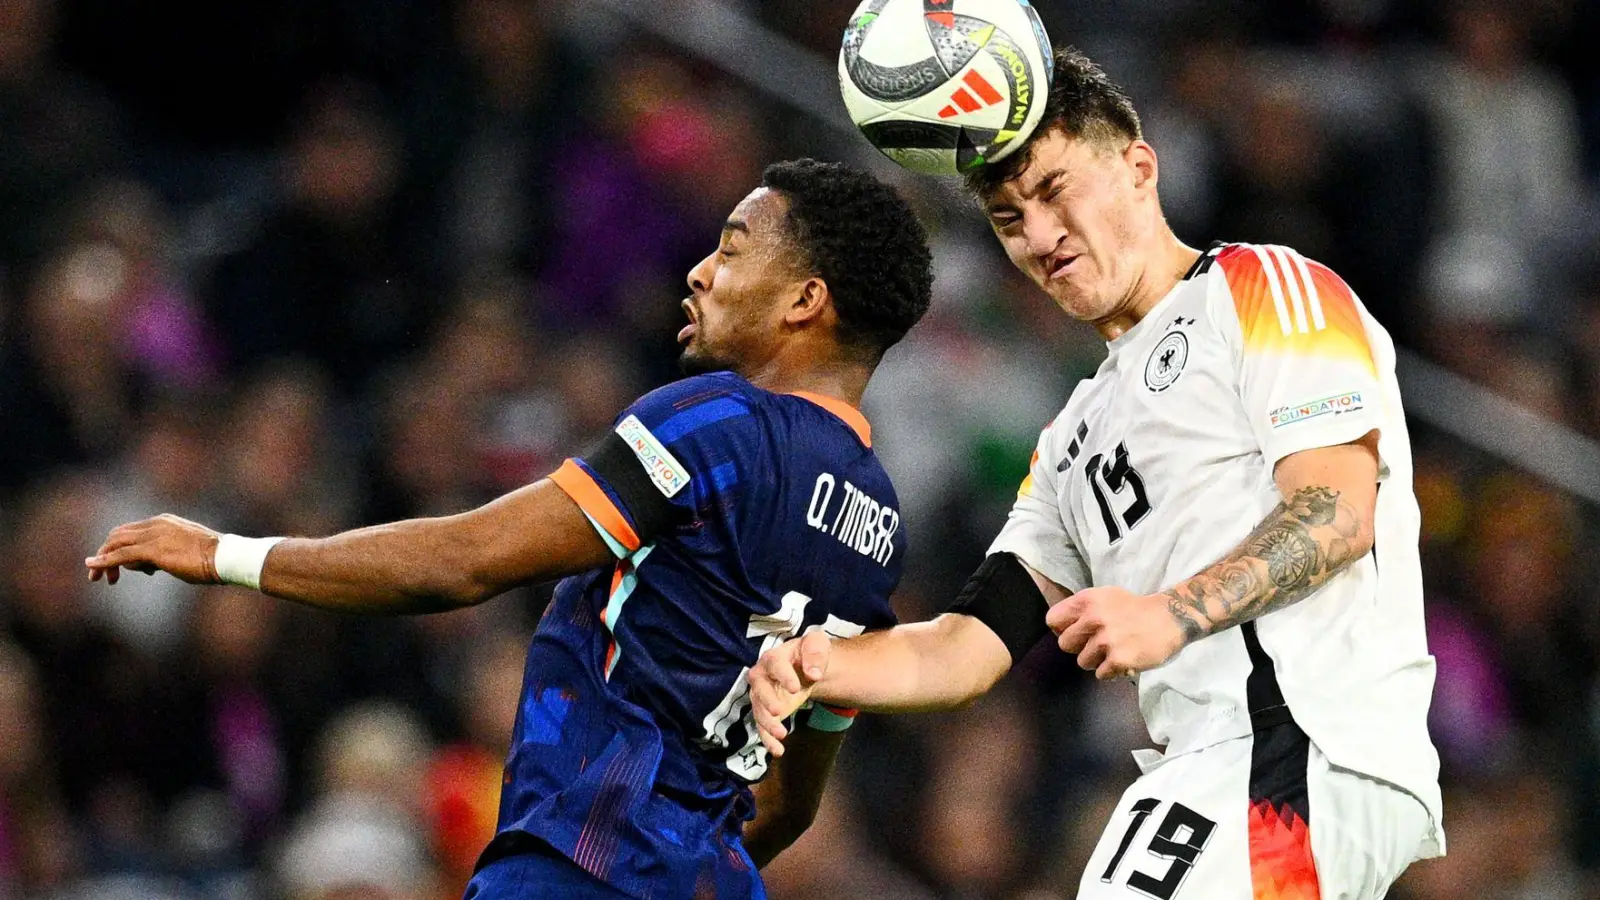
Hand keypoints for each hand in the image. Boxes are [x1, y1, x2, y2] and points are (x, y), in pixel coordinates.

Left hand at [85, 514, 222, 585]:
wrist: (227, 557)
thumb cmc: (213, 558)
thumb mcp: (185, 551)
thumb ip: (165, 554)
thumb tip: (151, 567)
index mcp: (164, 521)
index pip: (131, 531)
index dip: (119, 548)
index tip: (122, 569)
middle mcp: (156, 523)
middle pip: (118, 534)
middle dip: (106, 553)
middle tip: (101, 575)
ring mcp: (154, 535)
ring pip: (116, 543)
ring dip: (102, 560)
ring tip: (97, 578)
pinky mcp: (153, 550)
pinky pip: (121, 555)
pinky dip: (104, 561)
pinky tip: (93, 567)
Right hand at [748, 630, 831, 757]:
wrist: (806, 667)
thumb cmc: (809, 653)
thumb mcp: (817, 644)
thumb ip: (816, 652)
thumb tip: (814, 673)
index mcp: (775, 657)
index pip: (775, 664)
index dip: (783, 676)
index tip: (795, 688)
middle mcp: (762, 676)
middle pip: (759, 688)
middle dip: (767, 701)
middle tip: (778, 712)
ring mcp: (762, 696)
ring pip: (758, 710)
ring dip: (766, 724)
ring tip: (781, 734)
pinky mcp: (766, 712)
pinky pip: (762, 727)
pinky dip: (767, 740)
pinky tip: (778, 751)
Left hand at [1045, 586, 1186, 680]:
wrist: (1169, 618)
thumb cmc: (1133, 608)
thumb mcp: (1104, 597)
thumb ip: (1081, 610)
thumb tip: (1058, 628)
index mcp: (1087, 600)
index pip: (1052, 620)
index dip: (1062, 629)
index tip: (1076, 632)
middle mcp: (1094, 618)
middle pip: (1065, 644)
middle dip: (1079, 647)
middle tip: (1097, 644)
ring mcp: (1106, 640)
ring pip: (1082, 662)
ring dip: (1097, 660)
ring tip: (1113, 651)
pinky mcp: (1119, 659)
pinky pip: (1101, 674)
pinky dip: (1111, 671)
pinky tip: (1123, 659)